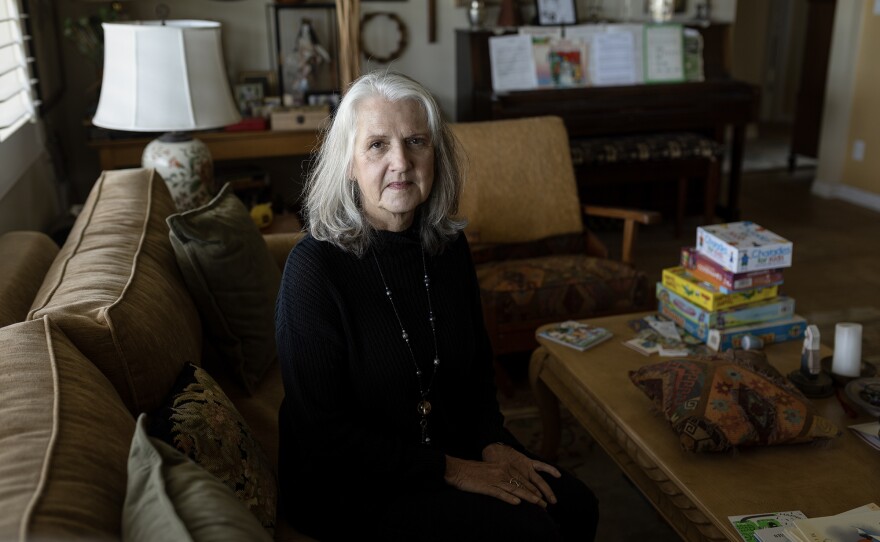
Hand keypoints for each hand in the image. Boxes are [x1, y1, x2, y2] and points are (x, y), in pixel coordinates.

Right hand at [443, 445, 559, 506]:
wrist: (457, 470)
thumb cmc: (473, 471)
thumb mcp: (491, 470)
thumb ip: (502, 476)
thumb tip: (513, 488)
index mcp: (503, 467)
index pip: (522, 478)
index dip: (533, 488)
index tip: (542, 496)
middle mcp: (501, 471)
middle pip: (521, 484)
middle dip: (534, 494)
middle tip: (544, 504)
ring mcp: (494, 479)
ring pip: (514, 488)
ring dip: (527, 497)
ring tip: (537, 503)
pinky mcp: (486, 486)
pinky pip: (500, 493)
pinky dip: (508, 498)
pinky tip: (517, 503)